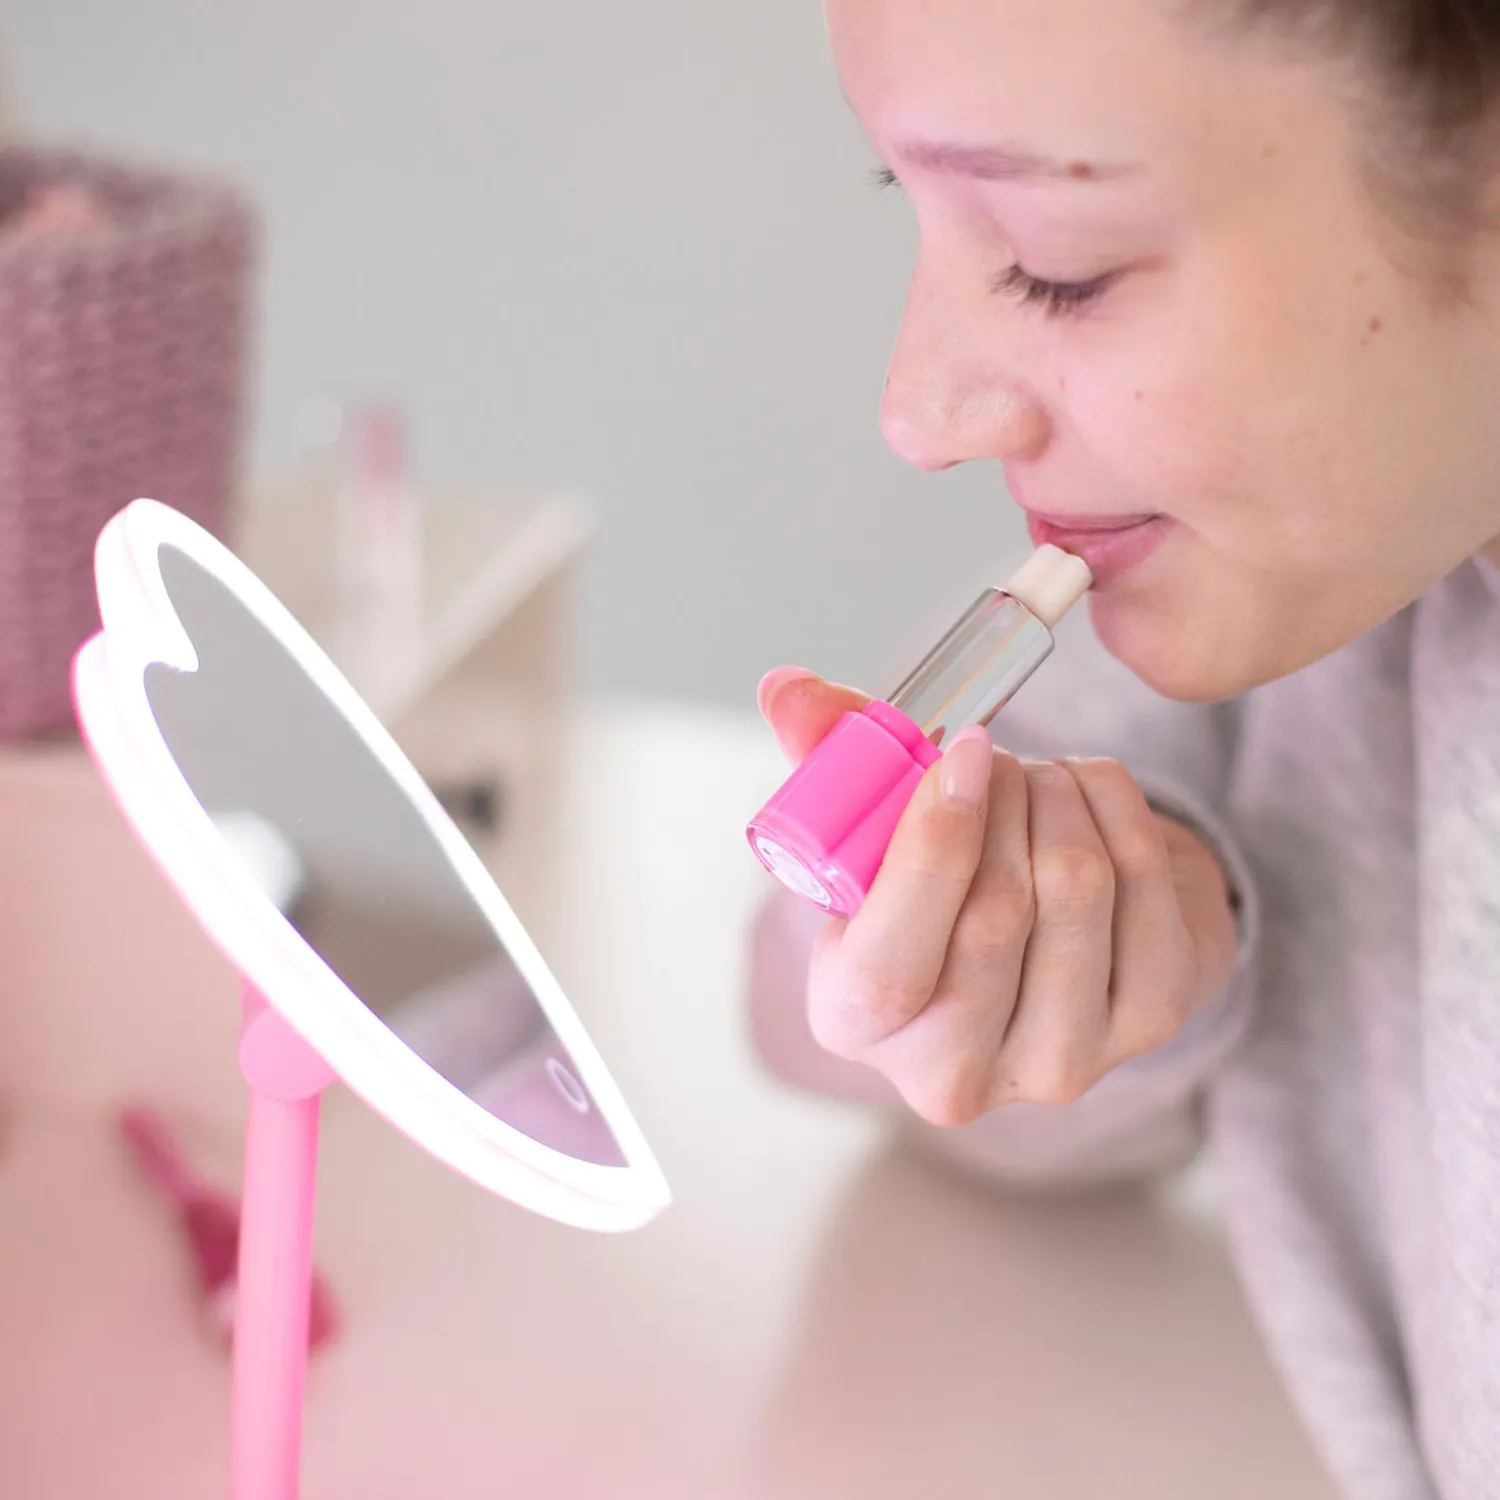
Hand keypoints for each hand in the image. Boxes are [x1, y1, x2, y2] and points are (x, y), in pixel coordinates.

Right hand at [756, 668, 1239, 1125]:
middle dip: (1002, 802)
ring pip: (1077, 890)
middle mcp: (955, 1071)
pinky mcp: (1154, 1021)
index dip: (931, 849)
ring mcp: (1061, 1059)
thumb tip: (786, 689)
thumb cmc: (938, 883)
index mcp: (857, 1024)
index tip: (959, 755)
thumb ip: (825, 757)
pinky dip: (1118, 805)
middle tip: (990, 754)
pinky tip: (1087, 794)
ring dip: (1057, 797)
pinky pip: (1146, 883)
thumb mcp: (866, 831)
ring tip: (1033, 778)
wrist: (1042, 934)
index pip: (890, 964)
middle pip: (996, 917)